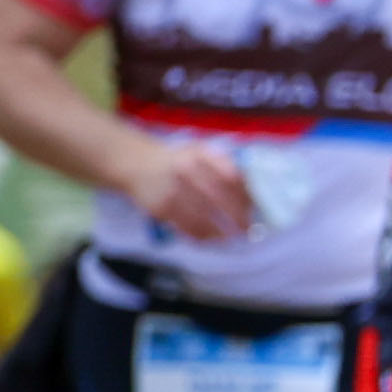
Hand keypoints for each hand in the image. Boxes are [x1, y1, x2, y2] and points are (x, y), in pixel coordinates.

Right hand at [124, 138, 262, 244]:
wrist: (137, 164)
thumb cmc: (179, 161)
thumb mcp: (200, 153)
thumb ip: (224, 165)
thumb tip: (251, 190)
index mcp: (199, 155)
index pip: (230, 175)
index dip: (245, 194)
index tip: (253, 207)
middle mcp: (185, 170)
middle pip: (218, 197)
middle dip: (236, 215)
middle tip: (248, 228)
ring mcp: (171, 189)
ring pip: (202, 215)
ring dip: (220, 230)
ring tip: (232, 237)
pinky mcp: (160, 208)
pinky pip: (185, 226)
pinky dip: (202, 235)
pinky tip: (212, 238)